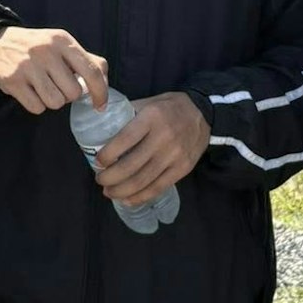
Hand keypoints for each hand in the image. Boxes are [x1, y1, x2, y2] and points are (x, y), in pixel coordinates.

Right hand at [0, 26, 108, 113]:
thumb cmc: (37, 47)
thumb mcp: (61, 44)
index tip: (100, 105)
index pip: (92, 72)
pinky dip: (36, 104)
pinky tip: (30, 91)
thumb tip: (105, 81)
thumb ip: (86, 60)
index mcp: (63, 41)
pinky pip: (37, 108)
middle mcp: (47, 52)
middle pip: (73, 92)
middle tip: (57, 85)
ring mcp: (29, 66)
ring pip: (56, 102)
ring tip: (43, 87)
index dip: (100, 93)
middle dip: (68, 95)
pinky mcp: (13, 81)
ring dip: (52, 101)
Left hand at [93, 92, 208, 206]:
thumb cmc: (170, 107)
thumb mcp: (149, 102)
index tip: (97, 161)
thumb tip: (101, 127)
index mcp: (151, 118)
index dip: (107, 155)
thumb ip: (128, 114)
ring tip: (108, 192)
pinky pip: (158, 187)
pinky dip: (140, 197)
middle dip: (109, 177)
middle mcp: (163, 138)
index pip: (124, 140)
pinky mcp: (183, 169)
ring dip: (121, 190)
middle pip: (131, 165)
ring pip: (143, 180)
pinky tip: (127, 199)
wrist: (204, 114)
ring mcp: (174, 155)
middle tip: (99, 179)